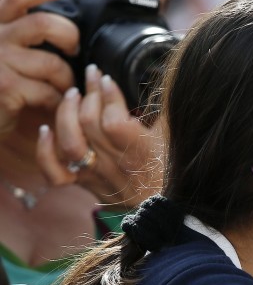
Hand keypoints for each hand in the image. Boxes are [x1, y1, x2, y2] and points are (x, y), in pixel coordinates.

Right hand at [0, 0, 77, 136]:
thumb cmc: (3, 85)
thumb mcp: (12, 52)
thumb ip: (29, 37)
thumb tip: (70, 31)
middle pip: (42, 24)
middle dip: (69, 37)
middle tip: (74, 50)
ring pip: (52, 63)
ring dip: (67, 78)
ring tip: (66, 86)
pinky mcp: (6, 88)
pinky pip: (49, 92)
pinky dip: (59, 100)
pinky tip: (56, 103)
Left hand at [36, 65, 162, 207]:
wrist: (160, 208)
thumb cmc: (169, 169)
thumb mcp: (175, 137)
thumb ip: (170, 108)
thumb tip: (174, 77)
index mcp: (138, 151)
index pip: (113, 120)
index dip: (107, 95)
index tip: (107, 79)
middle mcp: (113, 162)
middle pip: (89, 122)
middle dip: (89, 93)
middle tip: (92, 76)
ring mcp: (94, 172)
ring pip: (69, 141)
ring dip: (66, 113)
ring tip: (73, 94)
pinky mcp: (83, 182)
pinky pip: (54, 172)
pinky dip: (44, 151)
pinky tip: (45, 131)